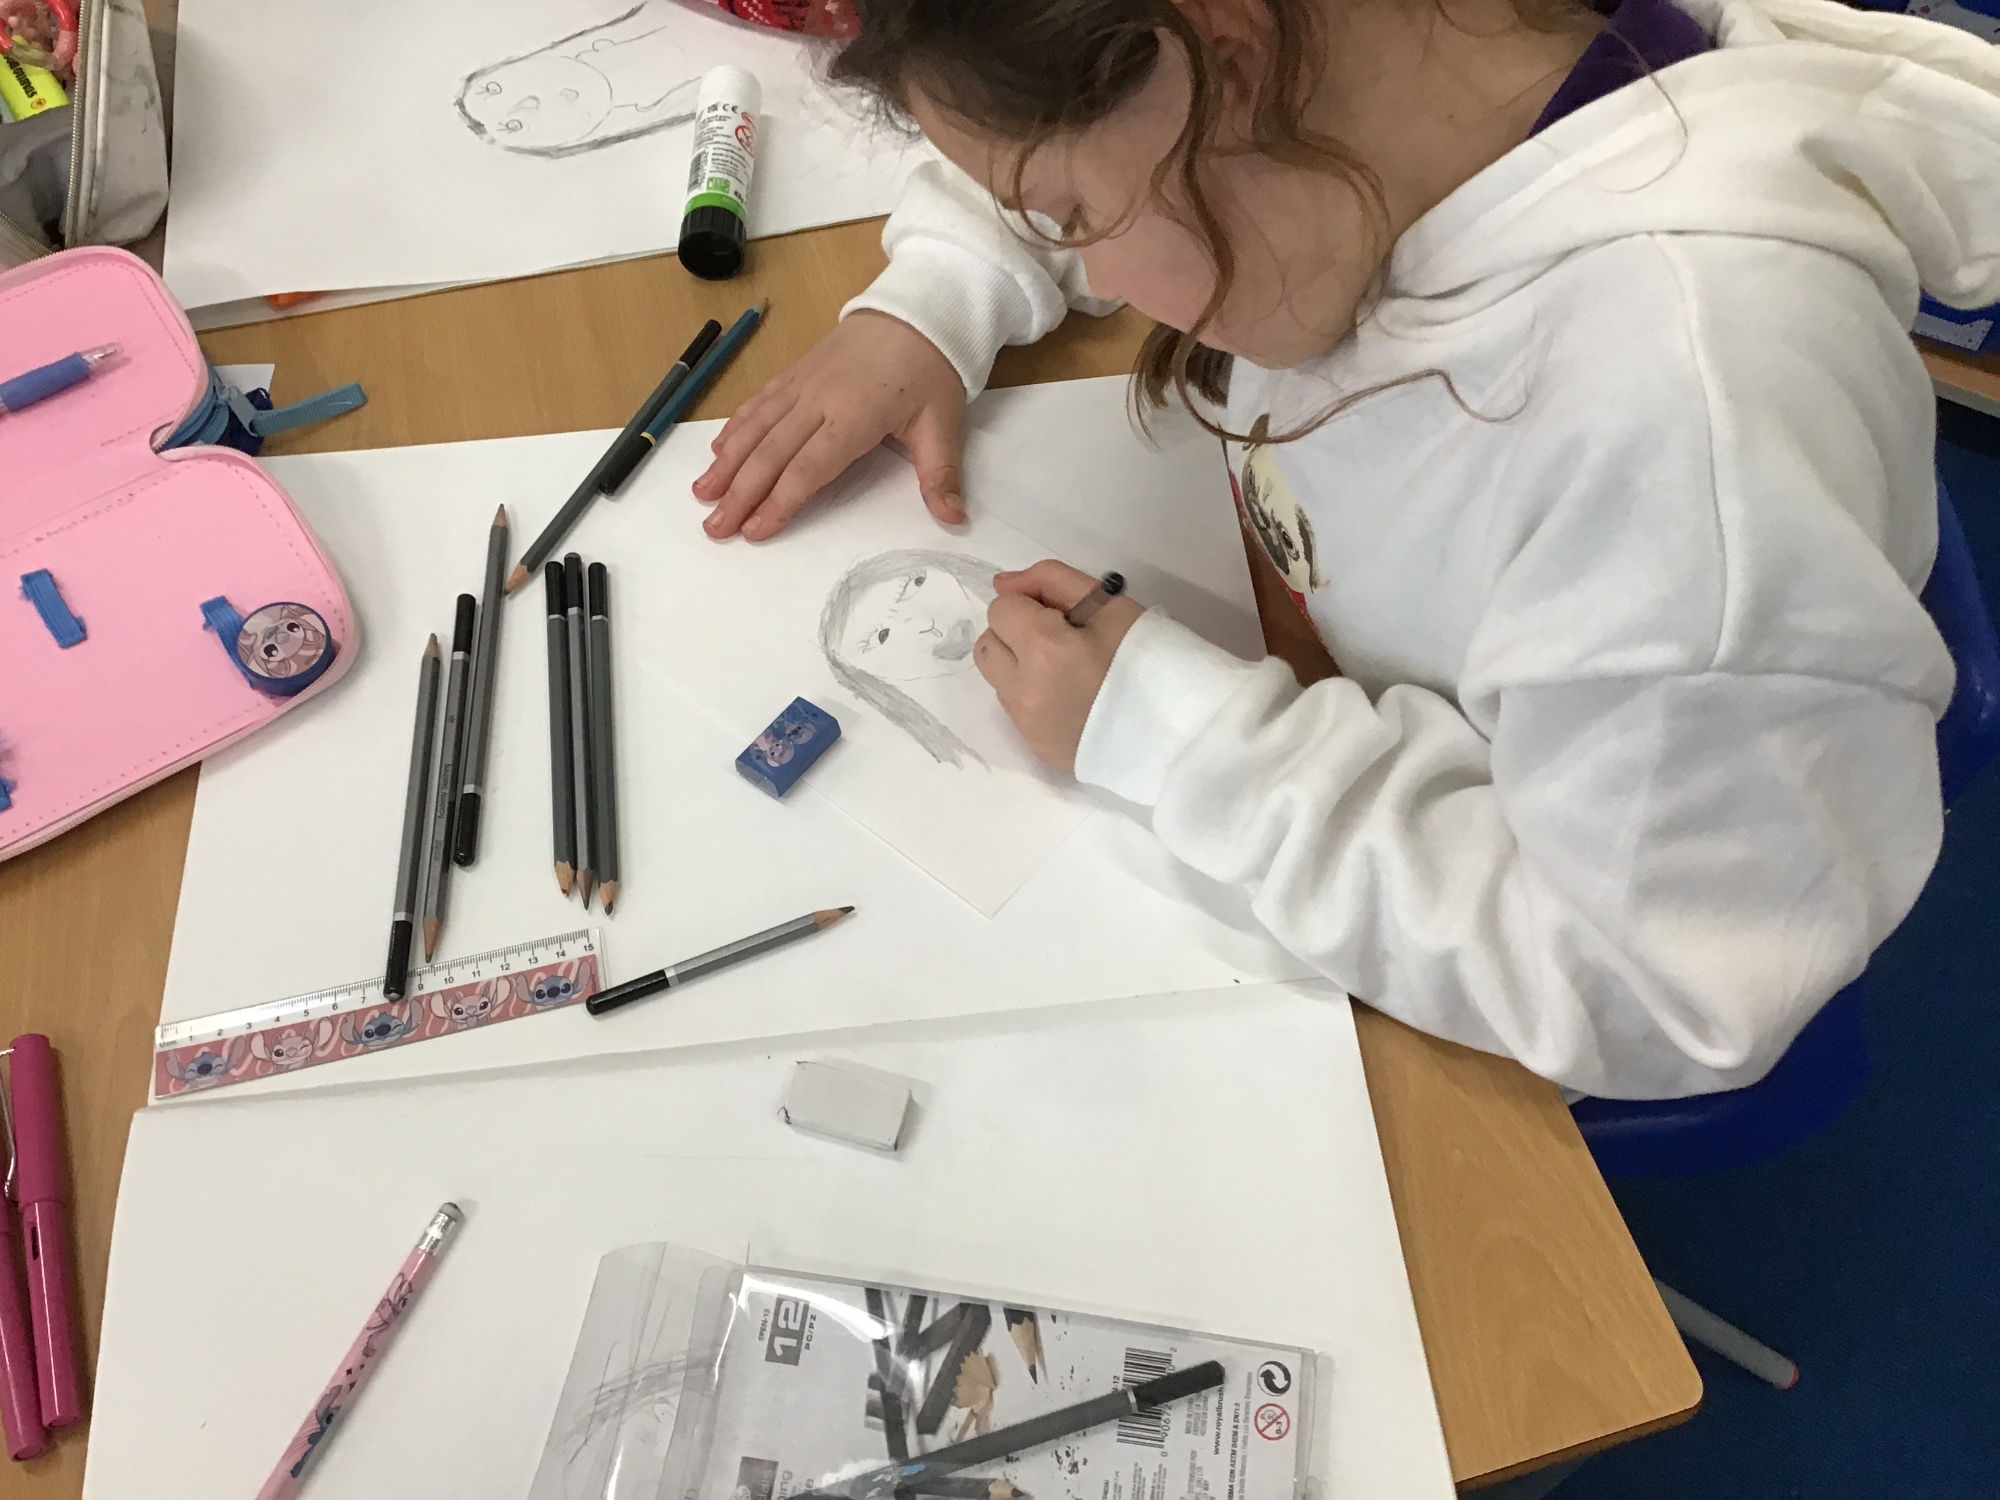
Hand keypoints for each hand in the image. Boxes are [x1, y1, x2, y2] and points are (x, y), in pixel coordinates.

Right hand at [693, 311, 967, 540]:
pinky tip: (719, 451)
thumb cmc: (930, 368)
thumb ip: (941, 474)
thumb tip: (954, 517)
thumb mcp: (943, 422)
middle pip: (771, 452)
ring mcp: (803, 384)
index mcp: (855, 416)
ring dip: (726, 463)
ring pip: (756, 427)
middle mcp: (819, 400)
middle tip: (715, 527)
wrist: (916, 309)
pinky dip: (736, 427)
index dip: (780, 500)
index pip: (809, 467)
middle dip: (740, 493)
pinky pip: (759, 403)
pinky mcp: (796, 373)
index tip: (756, 530)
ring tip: (701, 493)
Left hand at [976, 561, 1143, 772]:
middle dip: (1015, 634)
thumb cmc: (1147, 657)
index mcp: (1045, 648)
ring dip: (1018, 667)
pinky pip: (1015, 712)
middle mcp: (1025, 691)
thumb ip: (1050, 580)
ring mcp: (1028, 724)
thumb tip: (1002, 585)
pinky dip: (1033, 698)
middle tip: (1058, 641)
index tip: (1064, 619)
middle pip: (988, 645)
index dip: (1031, 607)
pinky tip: (1070, 699)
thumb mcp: (1109, 602)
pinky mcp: (1036, 748)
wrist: (1176, 726)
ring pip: (996, 680)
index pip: (1002, 609)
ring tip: (1063, 671)